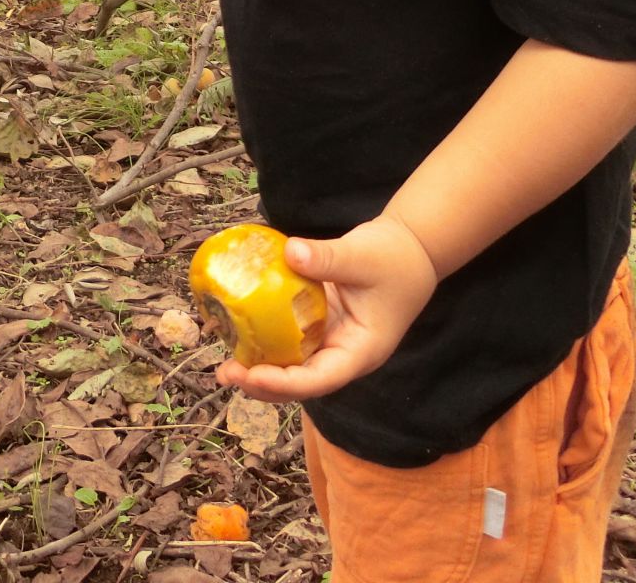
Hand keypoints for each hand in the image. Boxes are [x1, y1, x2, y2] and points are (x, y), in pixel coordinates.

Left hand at [215, 214, 438, 403]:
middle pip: (300, 382)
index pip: (321, 379)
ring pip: (292, 367)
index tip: (253, 375)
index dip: (285, 382)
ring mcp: (330, 342)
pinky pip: (289, 340)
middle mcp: (343, 355)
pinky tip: (239, 332)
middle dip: (262, 384)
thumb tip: (289, 252)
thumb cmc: (394, 258)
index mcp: (360, 351)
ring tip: (224, 363)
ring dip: (259, 367)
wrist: (410, 252)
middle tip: (226, 372)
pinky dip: (265, 341)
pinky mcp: (318, 327)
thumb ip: (328, 257)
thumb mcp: (363, 256)